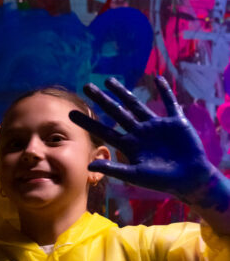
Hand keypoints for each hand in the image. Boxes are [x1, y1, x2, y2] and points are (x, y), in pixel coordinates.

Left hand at [69, 76, 225, 207]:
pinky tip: (157, 79)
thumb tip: (88, 166)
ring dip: (123, 92)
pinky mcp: (175, 122)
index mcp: (129, 145)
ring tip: (109, 80)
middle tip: (87, 86)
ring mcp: (156, 126)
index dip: (88, 122)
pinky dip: (165, 91)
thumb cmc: (161, 181)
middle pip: (117, 112)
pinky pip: (170, 103)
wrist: (189, 180)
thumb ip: (113, 169)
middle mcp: (140, 132)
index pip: (104, 130)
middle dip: (102, 99)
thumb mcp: (134, 175)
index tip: (71, 113)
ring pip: (136, 105)